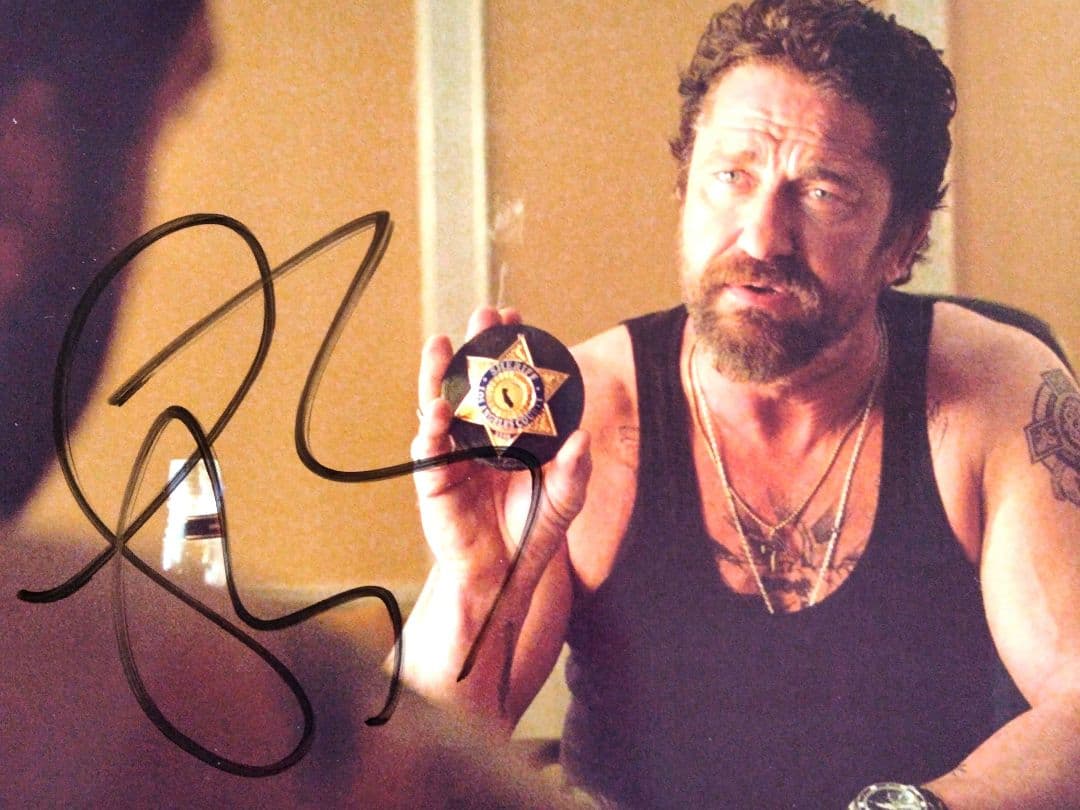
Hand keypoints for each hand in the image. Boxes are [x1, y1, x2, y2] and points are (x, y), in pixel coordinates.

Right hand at [411, 306, 590, 593]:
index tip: (517, 318)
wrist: (503, 574)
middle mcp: (478, 435)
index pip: (508, 381)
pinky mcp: (434, 478)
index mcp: (509, 433)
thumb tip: (582, 437)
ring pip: (441, 402)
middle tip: (484, 316)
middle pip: (472, 381)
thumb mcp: (564, 498)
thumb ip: (574, 469)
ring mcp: (453, 453)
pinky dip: (432, 424)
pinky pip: (430, 446)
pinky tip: (439, 404)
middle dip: (476, 347)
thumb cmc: (532, 531)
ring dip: (441, 373)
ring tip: (444, 343)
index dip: (510, 349)